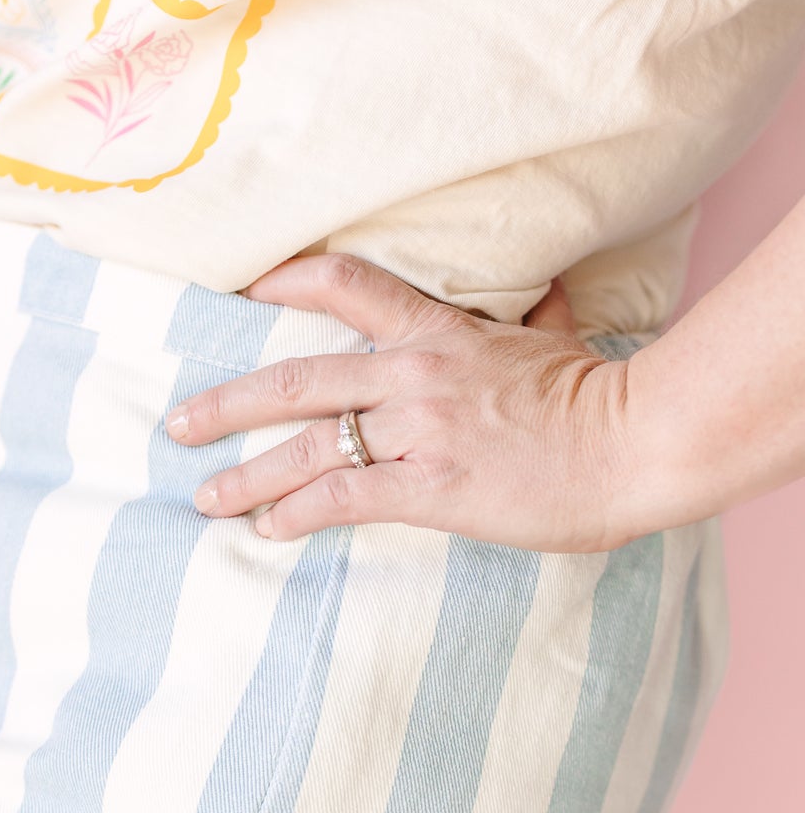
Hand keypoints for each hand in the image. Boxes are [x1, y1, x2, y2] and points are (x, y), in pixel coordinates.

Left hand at [164, 253, 637, 552]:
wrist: (635, 443)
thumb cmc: (599, 397)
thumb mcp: (559, 337)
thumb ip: (538, 311)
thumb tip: (550, 286)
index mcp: (439, 333)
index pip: (346, 285)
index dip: (284, 282)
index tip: (238, 292)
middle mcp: (413, 374)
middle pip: (294, 380)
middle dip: (226, 403)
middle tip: (178, 421)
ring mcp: (417, 430)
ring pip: (304, 446)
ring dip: (244, 475)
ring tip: (204, 495)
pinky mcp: (428, 487)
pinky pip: (341, 498)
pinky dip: (295, 514)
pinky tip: (267, 530)